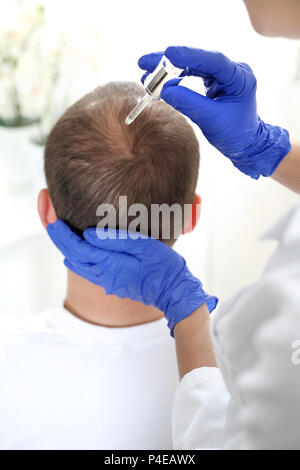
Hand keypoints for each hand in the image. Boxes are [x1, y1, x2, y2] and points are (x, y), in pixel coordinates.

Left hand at [47, 220, 216, 335]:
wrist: (173, 291)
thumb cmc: (163, 265)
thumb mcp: (143, 245)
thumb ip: (115, 239)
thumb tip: (88, 235)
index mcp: (110, 264)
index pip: (78, 249)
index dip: (64, 236)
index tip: (54, 223)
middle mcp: (104, 276)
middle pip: (74, 258)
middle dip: (62, 242)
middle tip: (52, 226)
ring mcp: (108, 282)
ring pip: (80, 266)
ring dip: (68, 251)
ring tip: (61, 237)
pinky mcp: (114, 284)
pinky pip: (88, 272)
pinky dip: (78, 261)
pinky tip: (76, 256)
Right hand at [138, 46, 290, 178]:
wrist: (245, 144)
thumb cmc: (235, 134)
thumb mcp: (211, 120)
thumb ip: (189, 103)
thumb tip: (165, 91)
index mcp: (239, 77)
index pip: (213, 61)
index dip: (189, 56)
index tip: (167, 54)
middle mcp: (231, 71)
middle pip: (197, 60)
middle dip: (169, 62)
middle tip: (144, 63)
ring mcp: (222, 75)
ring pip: (191, 66)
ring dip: (168, 69)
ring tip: (146, 74)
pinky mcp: (213, 81)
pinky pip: (191, 75)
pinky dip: (174, 78)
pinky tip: (159, 82)